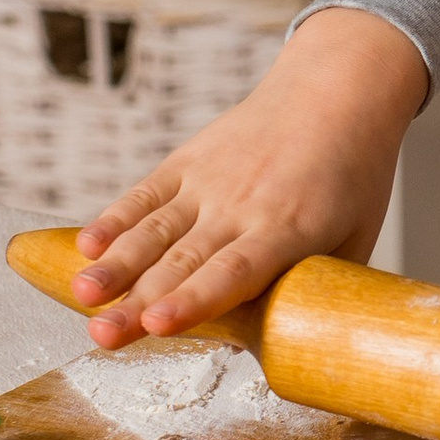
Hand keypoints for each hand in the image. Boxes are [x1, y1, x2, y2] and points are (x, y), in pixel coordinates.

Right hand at [70, 8, 429, 345]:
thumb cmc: (353, 176)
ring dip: (115, 265)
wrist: (338, 91)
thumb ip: (321, 290)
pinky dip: (113, 219)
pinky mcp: (189, 161)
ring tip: (83, 296)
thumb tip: (294, 348)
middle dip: (138, 302)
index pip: (234, 271)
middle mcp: (242, 204)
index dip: (194, 300)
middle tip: (102, 337)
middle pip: (182, 261)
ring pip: (154, 230)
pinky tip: (86, 246)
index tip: (159, 326)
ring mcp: (210, 180)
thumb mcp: (357, 236)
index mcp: (289, 227)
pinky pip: (145, 194)